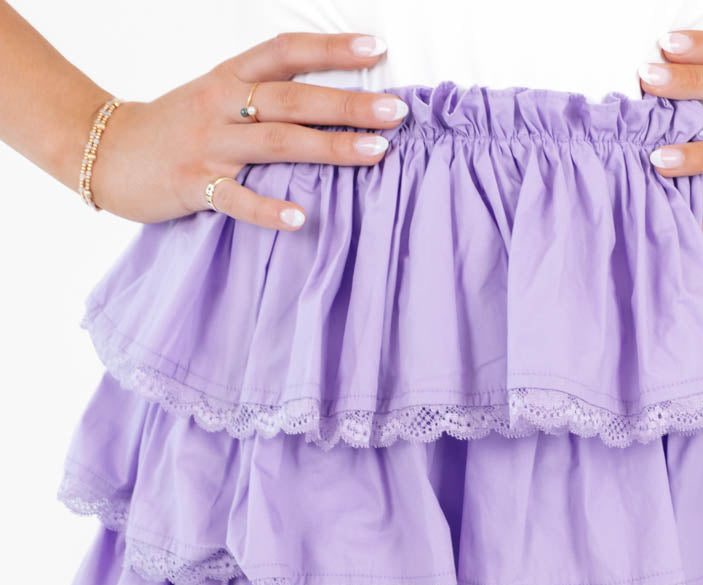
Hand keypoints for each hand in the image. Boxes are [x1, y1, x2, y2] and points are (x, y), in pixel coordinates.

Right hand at [88, 31, 406, 229]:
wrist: (107, 152)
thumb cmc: (173, 128)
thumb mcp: (215, 97)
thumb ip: (263, 98)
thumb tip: (326, 104)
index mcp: (229, 78)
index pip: (286, 52)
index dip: (332, 49)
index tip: (378, 49)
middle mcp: (222, 104)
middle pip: (293, 98)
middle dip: (348, 103)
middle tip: (396, 111)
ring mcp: (209, 146)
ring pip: (276, 142)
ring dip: (329, 147)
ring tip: (375, 152)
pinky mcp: (195, 185)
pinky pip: (237, 200)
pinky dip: (270, 209)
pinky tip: (302, 218)